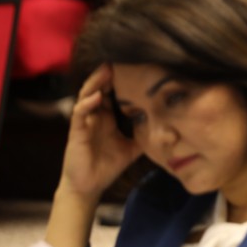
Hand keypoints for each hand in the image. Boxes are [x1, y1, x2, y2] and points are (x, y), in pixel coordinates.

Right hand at [58, 66, 141, 201]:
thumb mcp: (132, 148)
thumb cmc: (107, 166)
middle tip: (118, 59)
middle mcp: (96, 116)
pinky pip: (80, 114)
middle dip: (107, 74)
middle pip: (98, 88)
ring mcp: (85, 122)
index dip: (119, 80)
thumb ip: (145, 136)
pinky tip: (96, 98)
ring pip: (86, 96)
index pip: (112, 93)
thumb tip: (169, 129)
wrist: (88, 187)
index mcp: (108, 117)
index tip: (133, 65)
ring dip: (95, 83)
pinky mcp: (77, 132)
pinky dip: (87, 104)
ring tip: (106, 70)